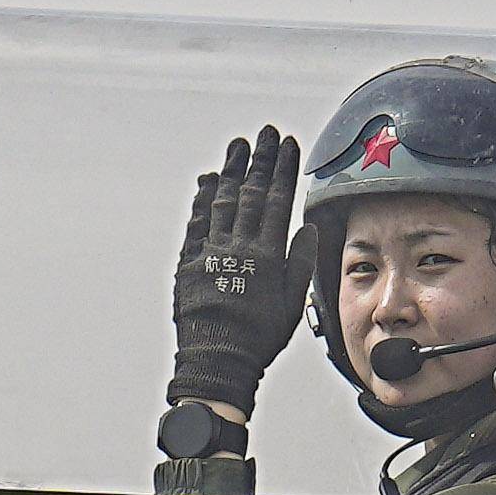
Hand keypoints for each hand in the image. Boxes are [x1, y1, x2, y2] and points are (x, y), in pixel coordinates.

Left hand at [167, 124, 307, 414]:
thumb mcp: (291, 305)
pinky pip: (197, 223)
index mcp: (267, 256)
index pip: (279, 201)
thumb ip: (299, 263)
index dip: (284, 170)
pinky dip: (202, 199)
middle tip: (265, 133)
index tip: (289, 145)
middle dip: (260, 161)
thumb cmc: (258, 338)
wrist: (216, 361)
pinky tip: (208, 180)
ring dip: (232, 171)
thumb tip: (306, 228)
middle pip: (251, 194)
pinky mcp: (189, 262)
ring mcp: (212, 252)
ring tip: (239, 146)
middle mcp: (239, 248)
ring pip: (223, 202)